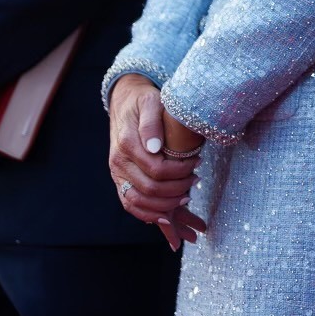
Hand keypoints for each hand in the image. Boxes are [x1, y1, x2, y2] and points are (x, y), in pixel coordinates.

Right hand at [107, 76, 205, 250]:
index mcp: (127, 143)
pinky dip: (147, 213)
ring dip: (164, 205)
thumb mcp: (151, 101)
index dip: (180, 171)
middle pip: (149, 189)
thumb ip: (152, 122)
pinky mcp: (119, 179)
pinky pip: (129, 203)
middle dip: (177, 189)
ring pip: (138, 202)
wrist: (125, 102)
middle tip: (196, 180)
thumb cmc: (143, 100)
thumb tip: (155, 147)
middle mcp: (118, 161)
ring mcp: (117, 173)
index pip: (157, 169)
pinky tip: (166, 214)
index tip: (197, 162)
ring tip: (186, 197)